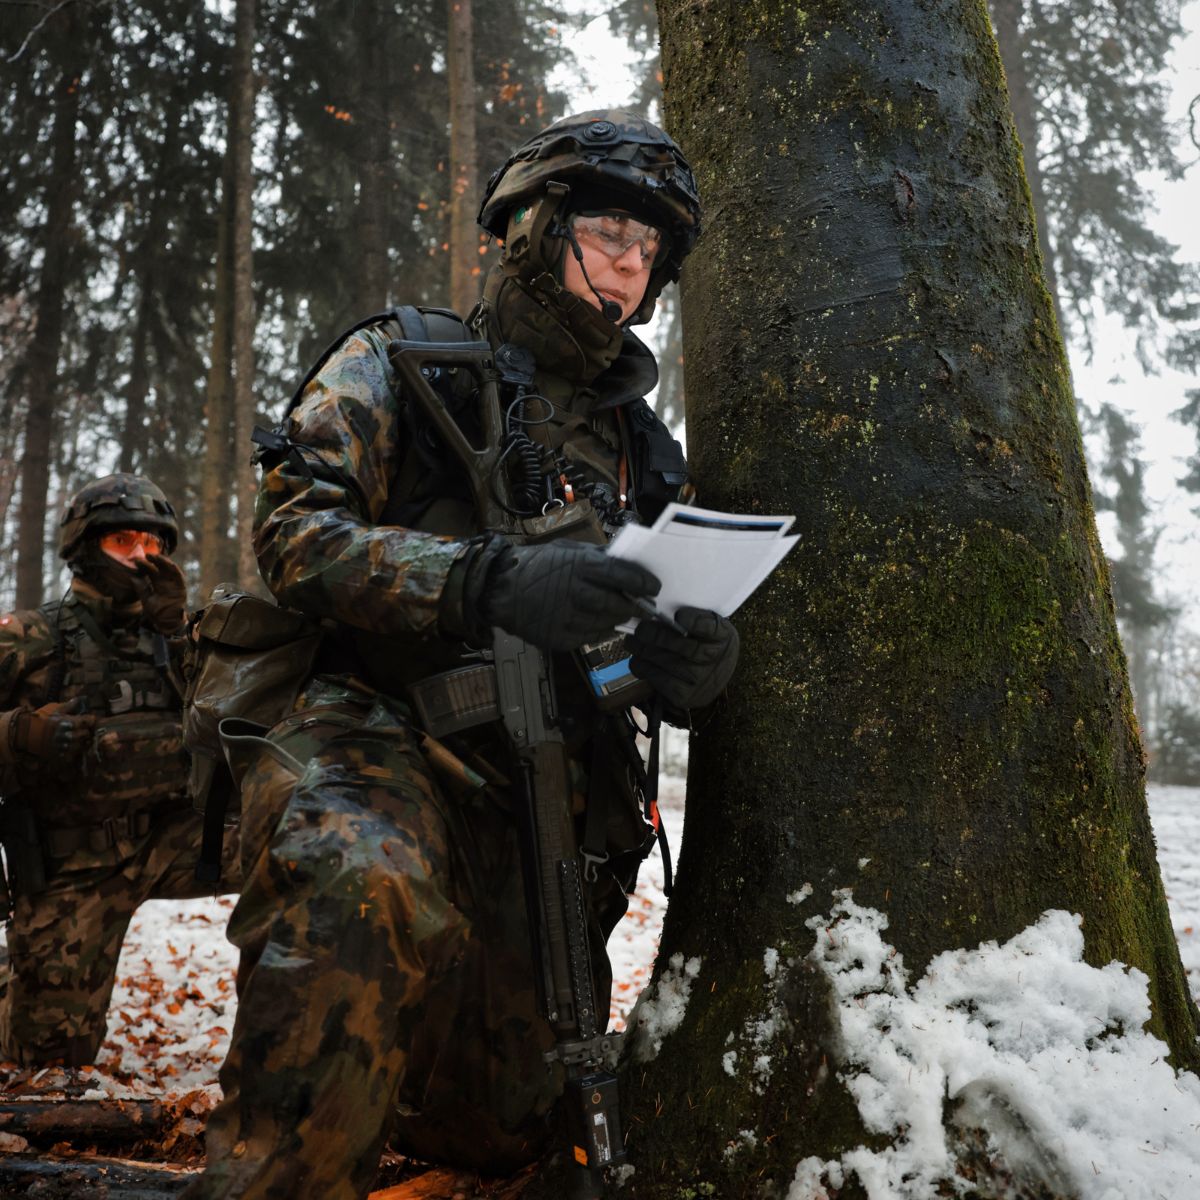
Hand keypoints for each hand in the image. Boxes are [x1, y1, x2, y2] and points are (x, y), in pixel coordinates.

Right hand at [10, 699, 95, 760]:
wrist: (24, 734)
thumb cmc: (40, 720)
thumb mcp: (54, 709)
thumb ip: (68, 706)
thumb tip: (79, 700)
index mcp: (67, 722)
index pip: (88, 721)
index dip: (90, 720)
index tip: (89, 719)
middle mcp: (67, 735)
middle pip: (86, 734)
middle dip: (86, 731)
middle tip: (84, 729)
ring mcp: (63, 746)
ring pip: (81, 746)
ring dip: (81, 742)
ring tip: (78, 738)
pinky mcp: (58, 755)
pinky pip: (72, 755)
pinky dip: (73, 751)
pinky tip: (71, 746)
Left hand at [133, 554, 187, 632]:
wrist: (167, 622)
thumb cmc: (156, 613)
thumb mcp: (145, 599)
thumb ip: (141, 588)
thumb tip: (132, 577)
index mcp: (156, 584)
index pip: (150, 572)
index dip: (144, 565)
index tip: (136, 561)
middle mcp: (164, 582)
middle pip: (159, 568)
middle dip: (152, 560)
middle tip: (145, 555)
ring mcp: (173, 584)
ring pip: (168, 569)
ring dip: (163, 562)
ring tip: (155, 556)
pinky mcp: (180, 587)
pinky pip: (178, 575)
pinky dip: (174, 569)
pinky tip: (168, 563)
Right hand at [480, 542, 661, 651]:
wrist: (498, 589)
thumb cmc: (534, 566)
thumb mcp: (565, 550)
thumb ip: (595, 557)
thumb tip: (623, 563)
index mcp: (578, 566)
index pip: (620, 574)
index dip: (641, 581)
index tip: (654, 586)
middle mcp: (575, 593)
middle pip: (617, 604)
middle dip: (635, 606)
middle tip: (646, 606)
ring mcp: (567, 619)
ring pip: (607, 623)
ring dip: (619, 618)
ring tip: (624, 612)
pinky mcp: (560, 639)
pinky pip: (591, 637)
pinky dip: (601, 630)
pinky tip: (603, 623)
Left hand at [629, 606, 738, 708]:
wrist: (712, 678)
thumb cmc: (704, 643)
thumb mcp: (708, 626)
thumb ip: (692, 616)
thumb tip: (658, 609)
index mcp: (722, 635)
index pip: (711, 628)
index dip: (695, 622)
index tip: (679, 615)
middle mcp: (714, 660)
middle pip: (682, 646)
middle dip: (654, 635)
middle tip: (640, 629)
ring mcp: (699, 680)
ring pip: (663, 661)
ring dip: (641, 649)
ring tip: (632, 642)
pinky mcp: (684, 696)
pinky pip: (656, 678)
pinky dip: (642, 667)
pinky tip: (639, 660)